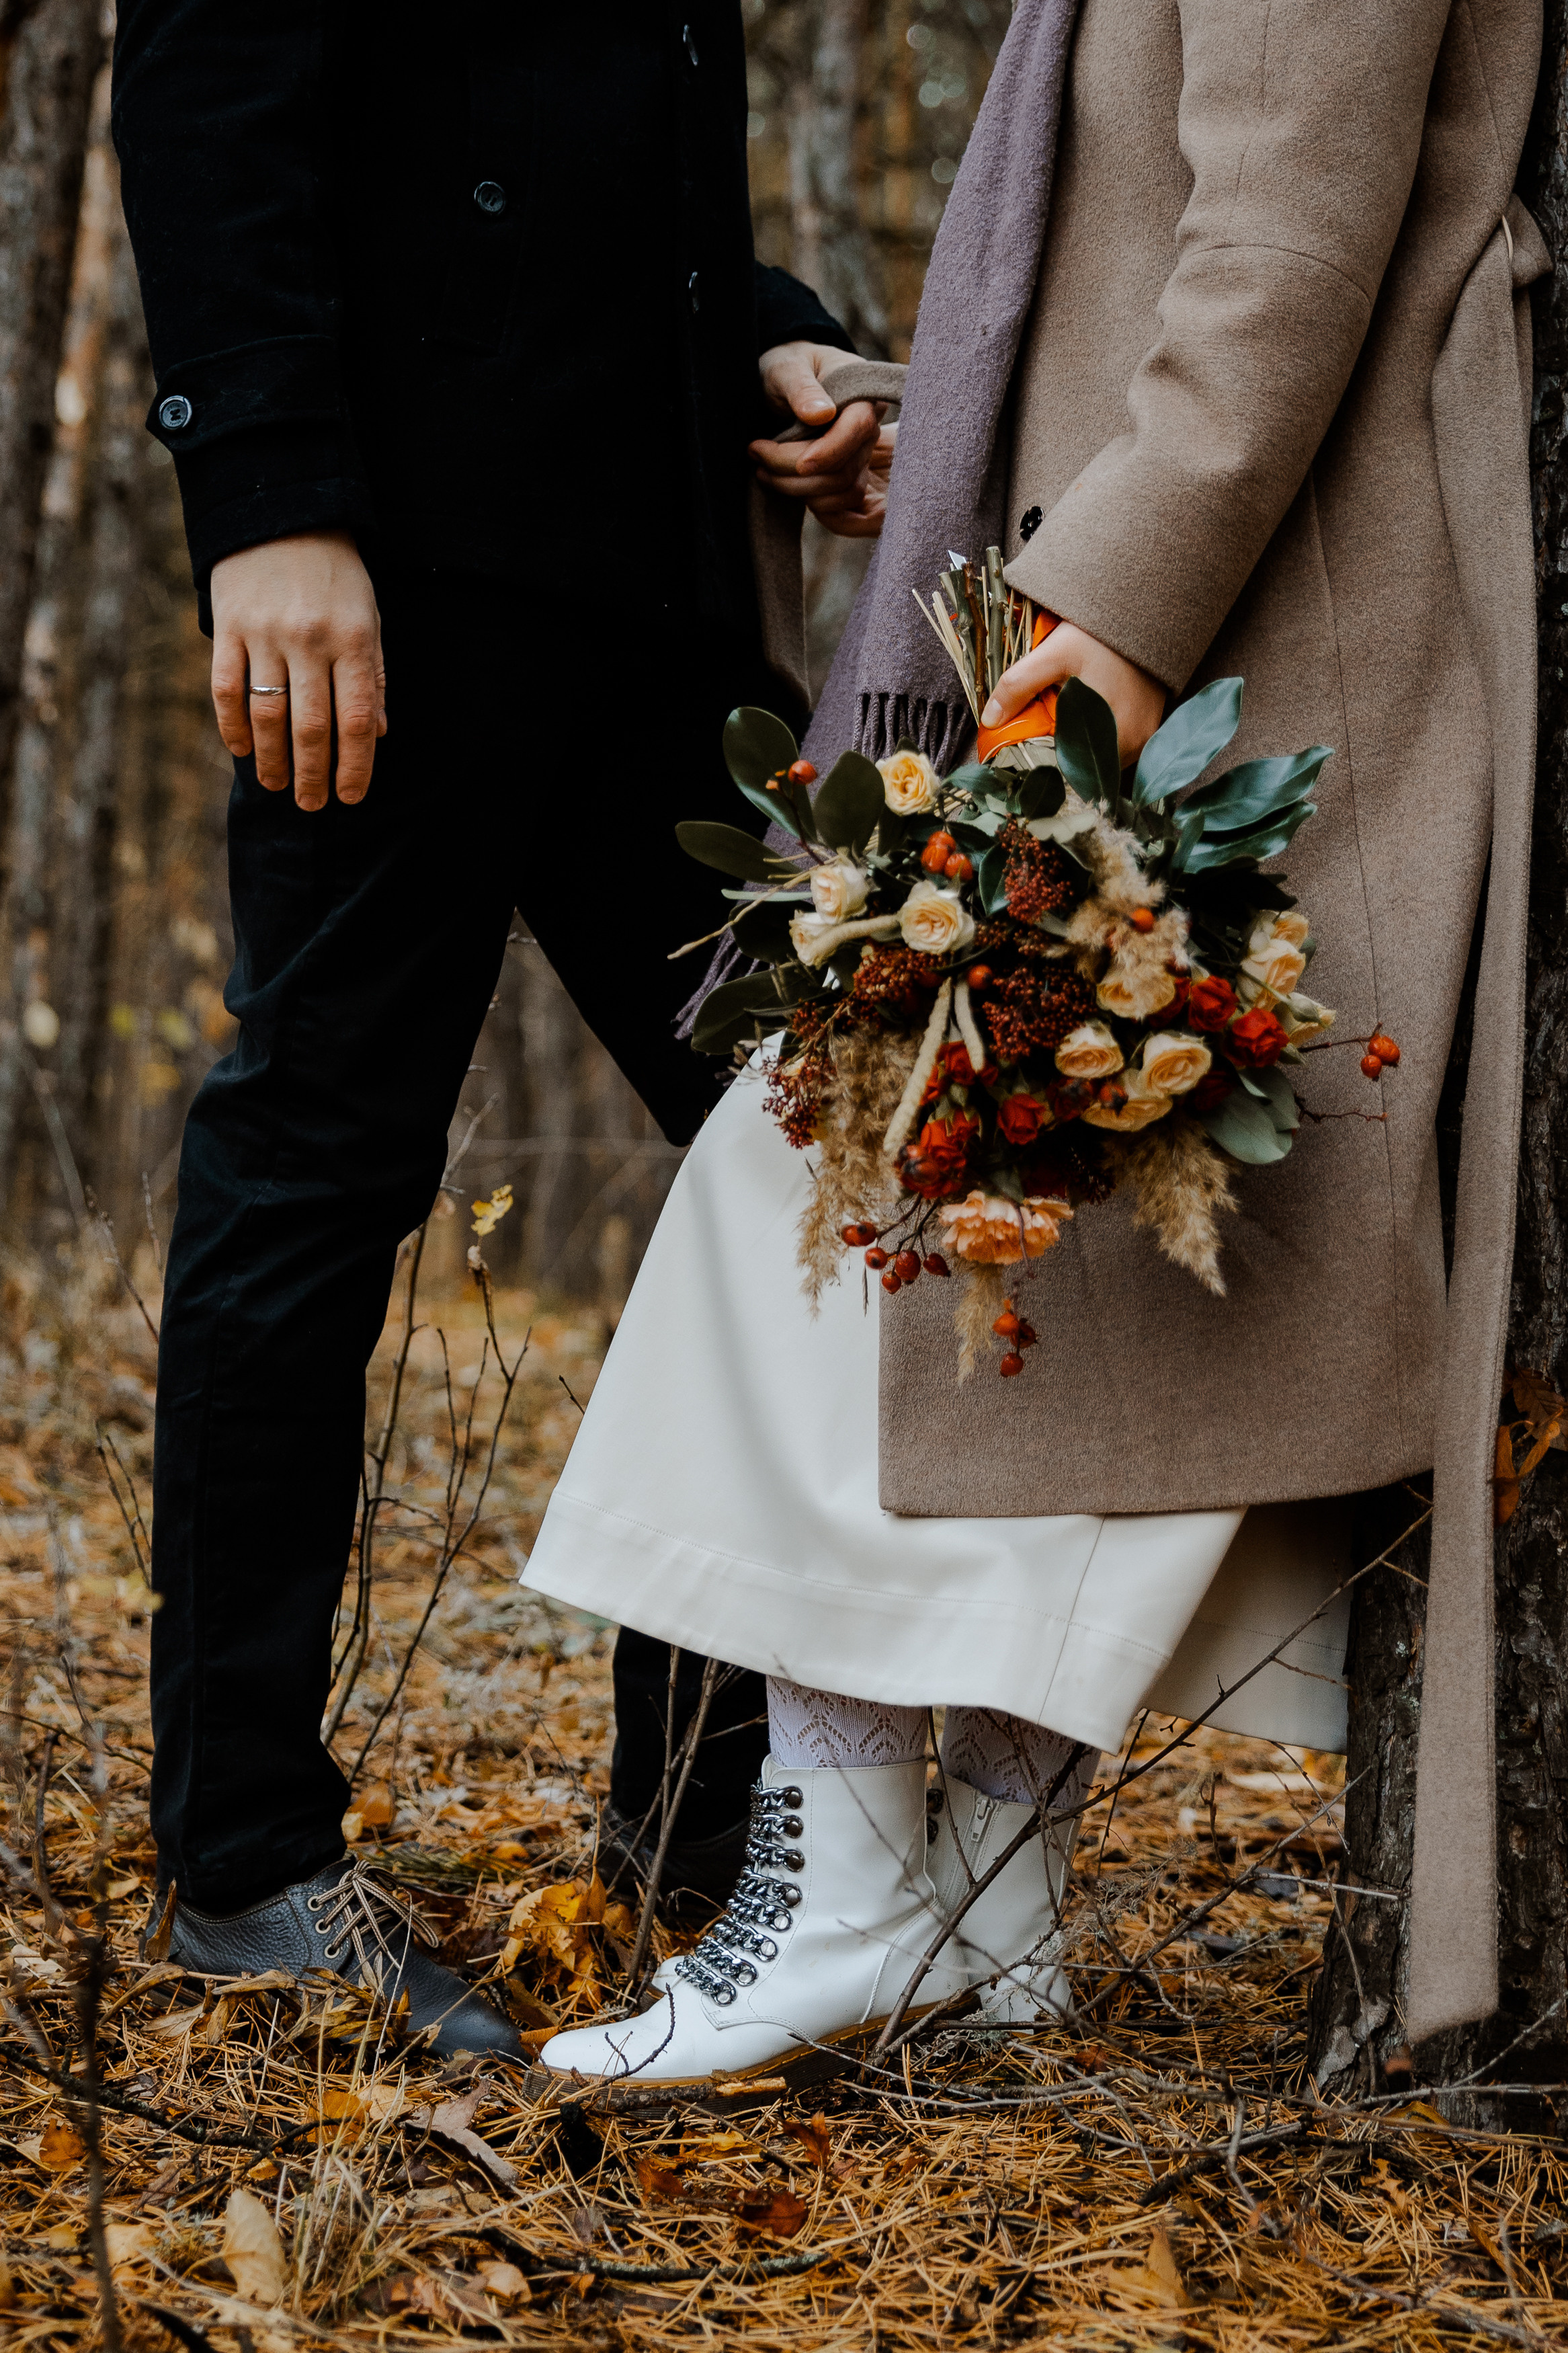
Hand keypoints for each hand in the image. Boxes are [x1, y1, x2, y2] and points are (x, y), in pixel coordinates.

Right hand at [210, 531, 386, 810]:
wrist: (280, 512)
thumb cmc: (334, 575)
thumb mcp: (367, 618)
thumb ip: (372, 675)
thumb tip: (378, 734)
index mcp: (352, 640)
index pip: (357, 720)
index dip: (355, 766)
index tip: (349, 797)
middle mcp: (309, 640)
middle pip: (311, 727)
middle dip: (313, 775)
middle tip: (313, 805)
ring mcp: (264, 634)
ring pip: (267, 716)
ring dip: (272, 761)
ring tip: (278, 786)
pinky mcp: (227, 627)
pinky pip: (226, 690)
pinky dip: (233, 727)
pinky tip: (242, 750)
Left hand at [752, 339, 889, 538]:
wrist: (786, 380)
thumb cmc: (788, 366)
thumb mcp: (787, 368)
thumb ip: (802, 387)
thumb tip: (821, 414)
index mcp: (862, 395)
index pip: (857, 429)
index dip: (828, 452)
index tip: (797, 463)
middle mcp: (868, 428)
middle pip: (844, 469)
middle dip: (796, 472)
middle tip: (756, 453)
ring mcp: (861, 454)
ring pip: (841, 491)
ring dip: (798, 490)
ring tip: (763, 470)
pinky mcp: (849, 473)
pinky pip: (840, 502)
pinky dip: (811, 500)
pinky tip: (782, 482)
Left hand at [982, 620, 1164, 767]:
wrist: (1149, 609)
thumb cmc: (1102, 632)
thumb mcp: (1054, 653)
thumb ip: (1019, 685)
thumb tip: (989, 720)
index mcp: (1113, 737)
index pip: (1068, 767)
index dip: (1043, 756)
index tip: (1027, 738)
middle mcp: (1133, 746)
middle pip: (1083, 762)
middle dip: (1058, 746)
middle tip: (1043, 719)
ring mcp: (1144, 739)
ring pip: (1097, 753)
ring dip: (1076, 739)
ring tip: (1066, 711)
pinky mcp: (1149, 729)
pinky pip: (1114, 742)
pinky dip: (1095, 731)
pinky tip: (1086, 709)